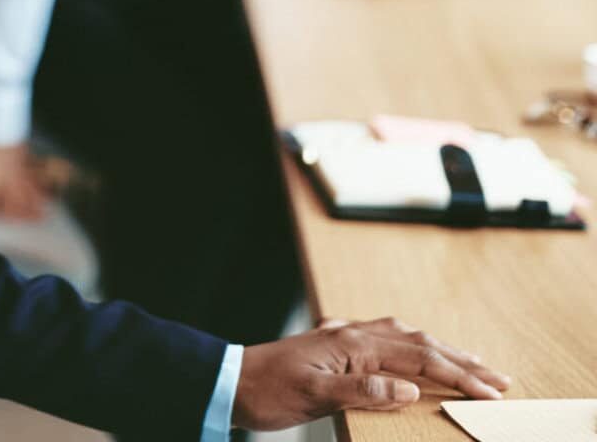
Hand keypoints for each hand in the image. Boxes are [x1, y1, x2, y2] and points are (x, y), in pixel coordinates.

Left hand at [234, 317, 509, 430]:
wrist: (231, 381)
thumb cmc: (268, 390)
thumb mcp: (313, 396)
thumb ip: (361, 391)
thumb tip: (407, 388)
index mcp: (351, 343)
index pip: (419, 358)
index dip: (459, 374)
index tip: (492, 391)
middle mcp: (351, 334)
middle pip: (418, 342)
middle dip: (461, 360)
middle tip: (500, 378)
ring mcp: (343, 338)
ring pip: (404, 338)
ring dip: (441, 350)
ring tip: (471, 362)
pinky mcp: (335, 349)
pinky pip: (384, 341)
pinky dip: (411, 348)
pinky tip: (415, 353)